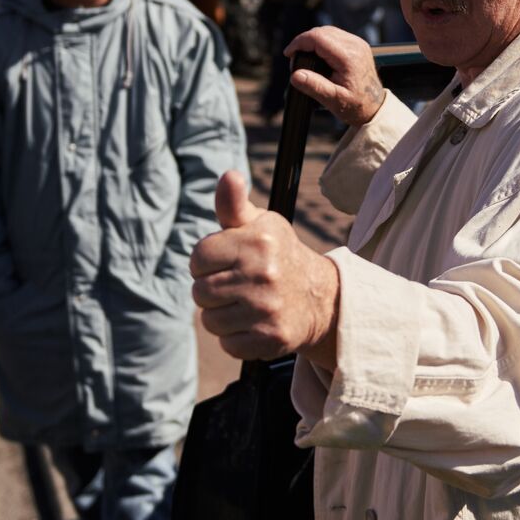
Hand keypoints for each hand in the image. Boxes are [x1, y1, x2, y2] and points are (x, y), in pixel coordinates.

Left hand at [190, 171, 338, 364]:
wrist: (320, 297)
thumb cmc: (277, 255)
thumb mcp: (260, 225)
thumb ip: (234, 204)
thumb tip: (228, 175)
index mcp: (258, 242)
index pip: (198, 257)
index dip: (208, 261)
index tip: (228, 261)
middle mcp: (264, 274)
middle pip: (199, 291)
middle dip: (213, 289)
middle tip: (239, 284)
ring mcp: (267, 308)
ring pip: (209, 320)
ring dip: (222, 315)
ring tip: (246, 304)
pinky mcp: (270, 338)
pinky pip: (227, 343)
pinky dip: (235, 336)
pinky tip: (254, 323)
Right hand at [285, 26, 385, 125]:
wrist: (374, 106)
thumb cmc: (355, 105)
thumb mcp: (333, 99)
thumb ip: (314, 86)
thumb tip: (296, 75)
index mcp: (349, 57)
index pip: (318, 38)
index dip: (299, 42)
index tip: (289, 54)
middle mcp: (355, 46)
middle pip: (321, 31)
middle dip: (304, 42)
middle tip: (295, 59)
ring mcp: (358, 43)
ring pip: (328, 31)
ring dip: (312, 41)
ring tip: (304, 57)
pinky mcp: (358, 45)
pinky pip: (335, 35)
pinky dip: (322, 42)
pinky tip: (316, 54)